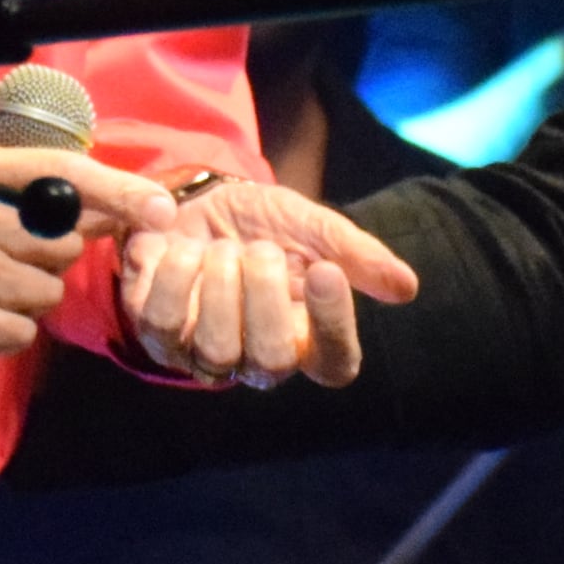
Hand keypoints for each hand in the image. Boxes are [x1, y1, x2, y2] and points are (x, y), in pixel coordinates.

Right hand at [0, 139, 177, 372]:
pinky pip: (11, 333)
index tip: (159, 207)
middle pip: (60, 243)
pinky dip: (0, 337)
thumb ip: (19, 204)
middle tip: (2, 272)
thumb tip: (107, 211)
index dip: (117, 189)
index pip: (58, 171)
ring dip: (21, 307)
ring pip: (40, 294)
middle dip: (49, 267)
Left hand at [120, 176, 419, 385]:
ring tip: (221, 247)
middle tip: (260, 249)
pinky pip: (160, 322)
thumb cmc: (264, 224)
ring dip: (219, 286)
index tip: (324, 270)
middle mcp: (256, 359)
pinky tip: (179, 247)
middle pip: (270, 361)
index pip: (334, 364)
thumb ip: (356, 254)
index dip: (332, 324)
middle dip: (264, 296)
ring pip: (214, 349)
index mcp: (307, 339)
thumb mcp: (313, 227)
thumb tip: (406, 287)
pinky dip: (172, 277)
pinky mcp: (156, 333)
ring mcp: (203, 353)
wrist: (197, 199)